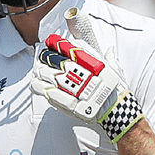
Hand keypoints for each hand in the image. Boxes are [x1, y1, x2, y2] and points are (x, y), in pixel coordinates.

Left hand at [29, 33, 143, 142]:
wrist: (119, 112)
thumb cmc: (117, 92)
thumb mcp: (116, 71)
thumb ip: (109, 59)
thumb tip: (109, 51)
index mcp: (96, 66)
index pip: (76, 51)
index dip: (61, 46)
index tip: (52, 43)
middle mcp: (87, 77)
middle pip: (62, 64)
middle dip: (49, 60)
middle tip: (42, 58)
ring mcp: (79, 92)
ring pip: (56, 79)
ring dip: (43, 74)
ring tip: (37, 71)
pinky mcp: (73, 106)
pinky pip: (55, 96)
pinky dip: (44, 90)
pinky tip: (36, 85)